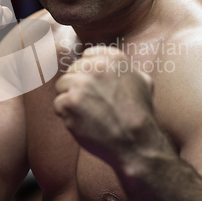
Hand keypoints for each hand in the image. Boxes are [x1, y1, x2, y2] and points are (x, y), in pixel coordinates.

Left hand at [54, 46, 173, 169]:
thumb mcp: (143, 81)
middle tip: (94, 104)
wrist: (137, 143)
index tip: (96, 87)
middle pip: (72, 71)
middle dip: (79, 86)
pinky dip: (67, 115)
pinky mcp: (70, 101)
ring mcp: (81, 83)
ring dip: (71, 100)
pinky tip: (84, 122)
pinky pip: (58, 104)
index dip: (88, 73)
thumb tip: (112, 62)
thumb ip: (125, 68)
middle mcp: (96, 66)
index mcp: (113, 58)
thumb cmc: (140, 115)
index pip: (86, 56)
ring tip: (89, 114)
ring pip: (62, 85)